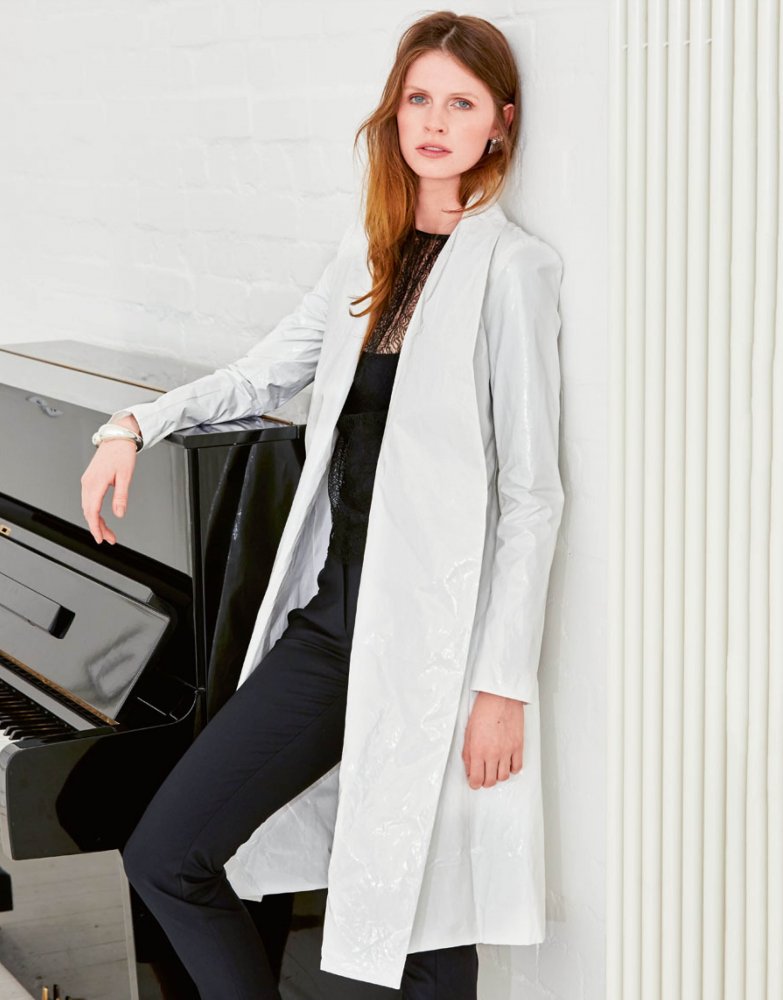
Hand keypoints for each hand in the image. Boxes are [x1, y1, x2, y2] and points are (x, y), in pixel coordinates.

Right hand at [80, 415, 139, 543]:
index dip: (96, 528)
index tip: (101, 539)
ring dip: (96, 521)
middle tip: (109, 538)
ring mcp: (87, 481)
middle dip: (98, 528)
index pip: (92, 511)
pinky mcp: (89, 480)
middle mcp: (87, 483)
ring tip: (107, 531)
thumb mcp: (125, 476)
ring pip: (87, 507)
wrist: (117, 438)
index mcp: (95, 483)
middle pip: (88, 512)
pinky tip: (101, 518)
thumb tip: (120, 514)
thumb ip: (121, 497)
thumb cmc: (122, 454)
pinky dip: (93, 512)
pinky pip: (88, 500)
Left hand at [461, 691, 524, 788]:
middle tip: (483, 777)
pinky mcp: (518, 746)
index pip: (476, 779)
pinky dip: (512, 769)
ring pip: (504, 777)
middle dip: (485, 782)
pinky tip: (507, 763)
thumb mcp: (468, 732)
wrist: (500, 697)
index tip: (474, 782)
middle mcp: (493, 753)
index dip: (474, 784)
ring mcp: (507, 751)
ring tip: (494, 769)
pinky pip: (517, 767)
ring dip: (498, 776)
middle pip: (490, 781)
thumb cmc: (484, 710)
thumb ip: (468, 752)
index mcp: (478, 749)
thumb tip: (470, 767)